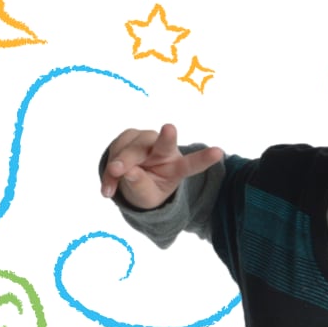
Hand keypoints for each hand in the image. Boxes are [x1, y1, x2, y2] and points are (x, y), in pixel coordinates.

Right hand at [99, 123, 222, 209]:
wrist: (129, 179)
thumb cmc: (145, 189)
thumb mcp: (146, 197)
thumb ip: (140, 186)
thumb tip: (128, 171)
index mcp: (177, 167)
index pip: (193, 165)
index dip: (205, 159)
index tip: (219, 152)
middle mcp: (165, 150)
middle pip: (164, 144)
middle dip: (167, 137)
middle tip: (170, 128)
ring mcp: (147, 141)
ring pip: (132, 150)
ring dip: (117, 170)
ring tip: (109, 191)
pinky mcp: (130, 136)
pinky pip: (114, 152)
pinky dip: (108, 171)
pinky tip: (108, 187)